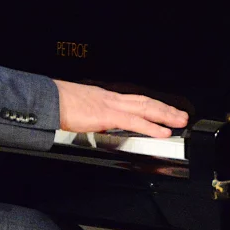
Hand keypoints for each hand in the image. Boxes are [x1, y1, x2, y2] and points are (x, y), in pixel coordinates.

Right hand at [54, 79, 188, 136]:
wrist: (48, 99)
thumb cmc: (56, 104)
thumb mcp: (78, 109)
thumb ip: (91, 116)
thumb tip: (96, 124)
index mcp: (104, 97)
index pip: (133, 100)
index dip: (150, 105)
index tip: (162, 110)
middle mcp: (110, 98)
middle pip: (144, 102)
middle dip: (164, 109)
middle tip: (180, 115)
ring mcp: (110, 105)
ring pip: (145, 108)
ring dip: (165, 115)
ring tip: (179, 121)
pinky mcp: (107, 115)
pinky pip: (135, 121)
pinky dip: (151, 126)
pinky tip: (162, 131)